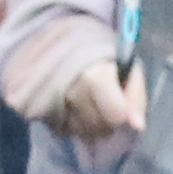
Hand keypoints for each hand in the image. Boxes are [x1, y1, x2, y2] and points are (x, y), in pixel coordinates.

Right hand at [0, 28, 142, 145]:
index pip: (114, 114)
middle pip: (96, 126)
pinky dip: (72, 126)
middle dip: (106, 123)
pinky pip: (62, 130)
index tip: (120, 108)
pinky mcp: (34, 108)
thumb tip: (138, 126)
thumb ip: (136, 97)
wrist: (58, 40)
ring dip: (90, 127)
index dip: (120, 115)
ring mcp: (49, 99)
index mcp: (94, 75)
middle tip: (106, 108)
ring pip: (79, 132)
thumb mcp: (127, 69)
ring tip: (91, 107)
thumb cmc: (101, 57)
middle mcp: (69, 88)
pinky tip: (75, 110)